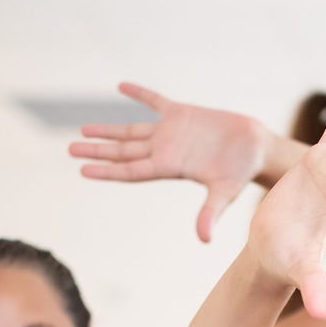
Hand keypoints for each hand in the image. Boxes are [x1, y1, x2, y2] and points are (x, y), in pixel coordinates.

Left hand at [68, 83, 271, 242]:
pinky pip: (155, 101)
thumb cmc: (241, 173)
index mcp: (169, 167)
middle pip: (123, 152)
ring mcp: (171, 132)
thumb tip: (204, 239)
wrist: (256, 149)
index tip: (82, 169)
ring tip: (83, 129)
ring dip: (108, 130)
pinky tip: (121, 87)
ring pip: (132, 131)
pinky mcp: (182, 114)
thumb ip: (211, 213)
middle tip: (70, 149)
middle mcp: (164, 150)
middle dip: (97, 150)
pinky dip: (139, 94)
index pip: (130, 170)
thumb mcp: (225, 193)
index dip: (106, 170)